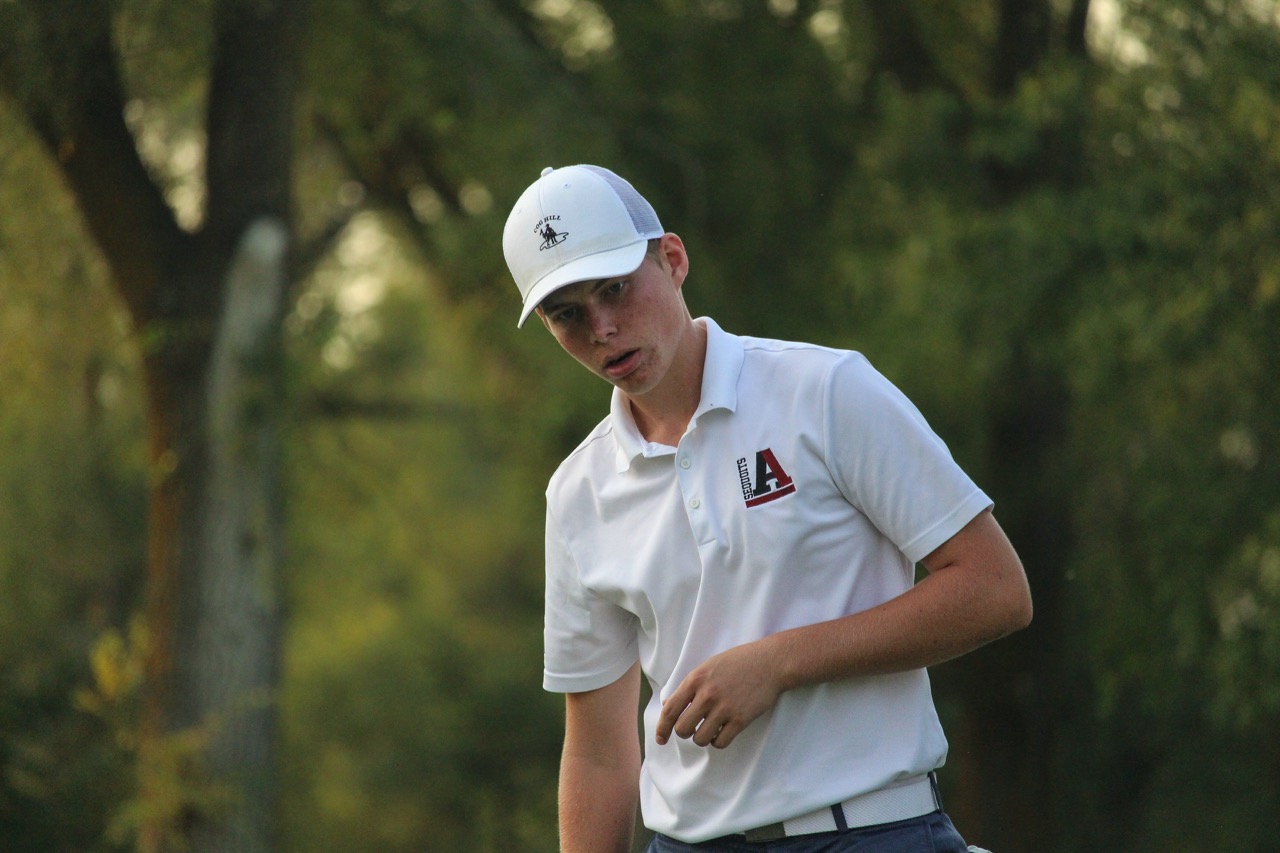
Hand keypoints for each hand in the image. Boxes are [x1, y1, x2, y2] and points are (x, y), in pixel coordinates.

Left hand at [655, 640, 783, 748]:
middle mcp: (707, 695)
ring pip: (700, 739)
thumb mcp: (708, 666)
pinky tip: (721, 732)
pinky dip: (717, 741)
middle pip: (682, 729)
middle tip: (692, 728)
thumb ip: (688, 686)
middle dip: (684, 732)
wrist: (770, 662)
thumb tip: (669, 705)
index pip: (670, 711)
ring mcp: (724, 708)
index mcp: (695, 680)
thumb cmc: (738, 662)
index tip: (661, 739)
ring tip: (709, 729)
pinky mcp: (740, 720)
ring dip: (702, 737)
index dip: (662, 728)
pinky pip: (720, 743)